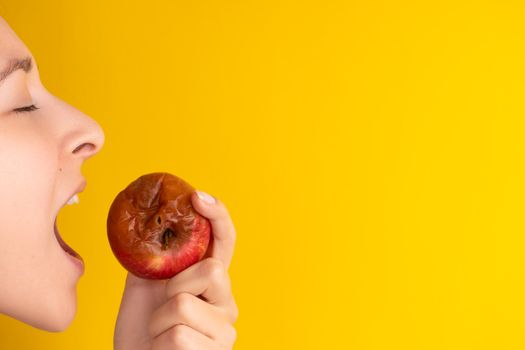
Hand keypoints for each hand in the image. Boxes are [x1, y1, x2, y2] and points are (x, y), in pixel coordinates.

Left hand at [113, 191, 237, 349]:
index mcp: (210, 279)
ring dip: (158, 320)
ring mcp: (225, 329)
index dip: (217, 215)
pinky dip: (159, 343)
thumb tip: (142, 220)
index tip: (196, 197)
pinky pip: (179, 336)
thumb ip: (151, 256)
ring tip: (159, 333)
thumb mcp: (143, 284)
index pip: (225, 240)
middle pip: (212, 269)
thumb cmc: (143, 328)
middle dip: (175, 285)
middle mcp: (226, 300)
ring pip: (184, 305)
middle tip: (162, 307)